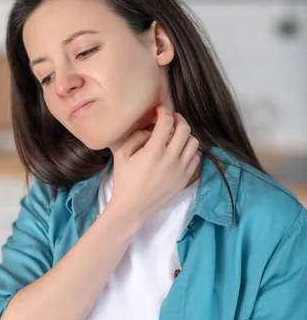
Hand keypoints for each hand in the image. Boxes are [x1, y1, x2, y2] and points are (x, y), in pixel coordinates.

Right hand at [109, 107, 199, 225]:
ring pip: (194, 142)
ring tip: (176, 137)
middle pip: (185, 129)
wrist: (132, 208)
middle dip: (178, 119)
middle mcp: (171, 159)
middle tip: (172, 120)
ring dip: (186, 135)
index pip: (166, 122)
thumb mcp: (122, 154)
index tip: (160, 111)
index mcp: (154, 151)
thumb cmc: (124, 180)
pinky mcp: (185, 179)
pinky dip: (190, 151)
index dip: (164, 111)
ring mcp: (180, 170)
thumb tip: (151, 128)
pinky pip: (196, 158)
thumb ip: (136, 136)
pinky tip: (180, 152)